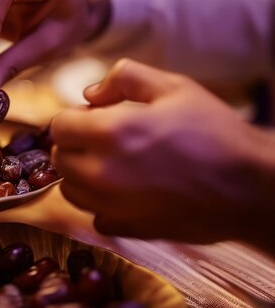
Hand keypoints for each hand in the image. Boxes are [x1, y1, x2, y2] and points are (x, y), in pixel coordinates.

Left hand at [51, 59, 274, 247]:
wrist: (249, 187)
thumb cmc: (214, 133)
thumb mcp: (173, 87)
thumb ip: (124, 78)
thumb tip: (89, 94)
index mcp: (110, 133)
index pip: (58, 127)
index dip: (73, 118)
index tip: (91, 118)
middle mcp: (102, 172)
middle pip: (60, 158)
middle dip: (74, 145)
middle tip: (101, 139)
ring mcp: (112, 205)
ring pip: (70, 190)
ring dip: (80, 175)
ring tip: (110, 164)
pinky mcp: (127, 229)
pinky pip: (95, 217)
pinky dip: (101, 204)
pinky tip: (125, 192)